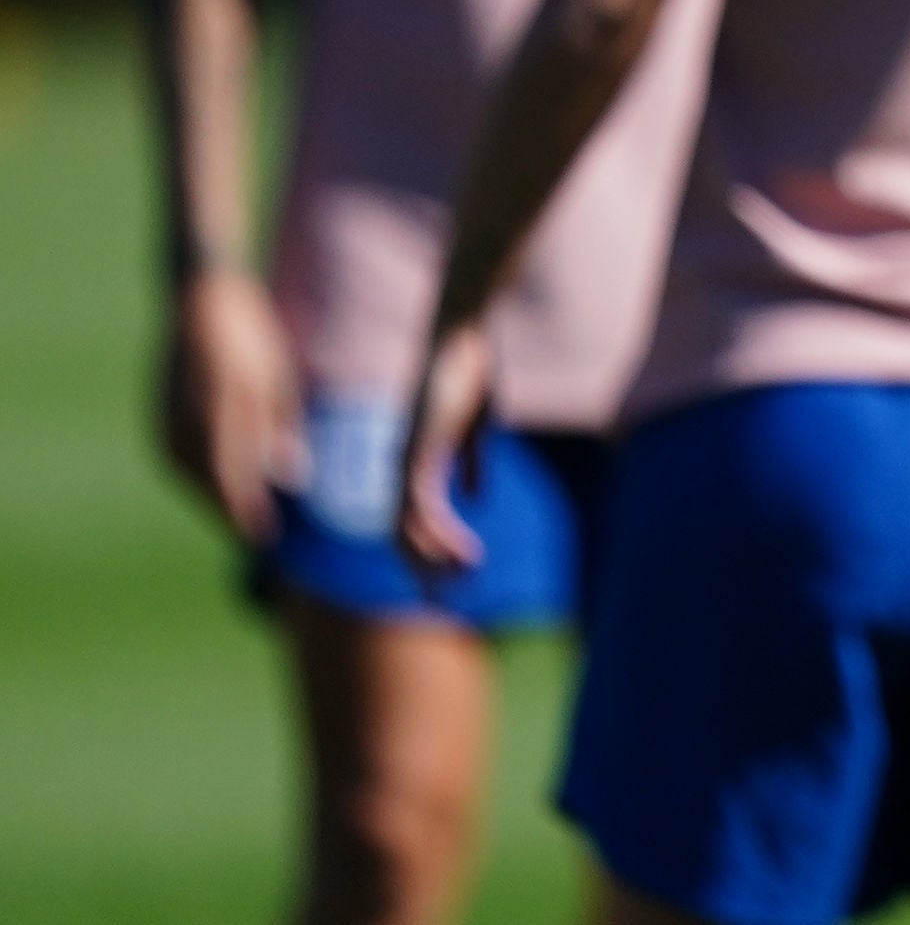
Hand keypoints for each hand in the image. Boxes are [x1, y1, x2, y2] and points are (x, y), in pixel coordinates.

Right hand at [159, 268, 306, 542]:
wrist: (199, 301)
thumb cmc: (250, 338)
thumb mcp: (277, 381)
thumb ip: (280, 431)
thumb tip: (291, 480)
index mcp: (221, 412)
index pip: (232, 481)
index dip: (248, 514)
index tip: (267, 538)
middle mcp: (187, 421)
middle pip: (208, 484)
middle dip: (232, 511)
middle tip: (259, 533)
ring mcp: (165, 419)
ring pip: (189, 476)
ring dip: (214, 497)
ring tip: (243, 514)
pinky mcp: (157, 416)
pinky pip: (177, 459)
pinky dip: (199, 476)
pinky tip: (219, 483)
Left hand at [397, 322, 496, 575]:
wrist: (461, 337)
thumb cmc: (471, 370)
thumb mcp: (479, 424)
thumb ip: (473, 460)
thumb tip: (477, 498)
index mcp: (418, 460)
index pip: (413, 518)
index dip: (431, 549)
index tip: (453, 575)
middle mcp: (403, 467)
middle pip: (402, 534)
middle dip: (423, 569)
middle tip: (441, 599)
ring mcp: (406, 463)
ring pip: (406, 531)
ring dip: (433, 560)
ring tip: (463, 580)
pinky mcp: (416, 456)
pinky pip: (418, 511)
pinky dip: (439, 537)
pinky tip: (465, 552)